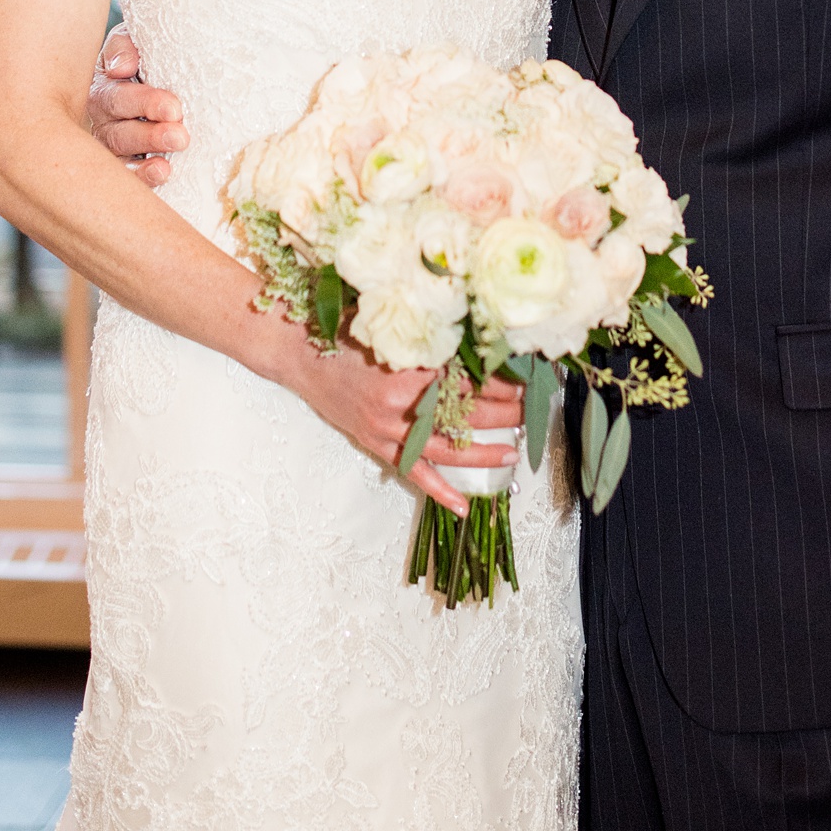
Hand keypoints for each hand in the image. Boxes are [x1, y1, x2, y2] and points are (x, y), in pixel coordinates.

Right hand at [87, 27, 187, 188]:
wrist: (163, 65)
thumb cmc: (146, 53)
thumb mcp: (134, 39)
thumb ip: (125, 46)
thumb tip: (121, 67)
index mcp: (103, 88)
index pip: (117, 97)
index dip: (144, 103)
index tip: (174, 108)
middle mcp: (103, 121)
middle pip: (120, 132)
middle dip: (150, 135)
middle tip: (179, 136)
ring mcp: (113, 147)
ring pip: (122, 158)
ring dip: (147, 160)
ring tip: (168, 163)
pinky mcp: (127, 167)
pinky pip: (129, 177)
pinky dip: (143, 177)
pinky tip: (162, 174)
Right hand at [285, 344, 522, 518]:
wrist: (299, 350)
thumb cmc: (347, 329)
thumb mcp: (391, 324)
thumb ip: (430, 331)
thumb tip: (479, 333)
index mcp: (409, 364)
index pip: (468, 375)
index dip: (500, 378)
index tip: (526, 376)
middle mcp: (401, 400)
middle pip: (464, 412)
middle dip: (502, 412)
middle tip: (531, 410)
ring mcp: (387, 427)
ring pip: (445, 447)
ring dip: (482, 452)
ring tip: (514, 453)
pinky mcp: (375, 444)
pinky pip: (412, 473)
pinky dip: (438, 491)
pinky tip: (463, 506)